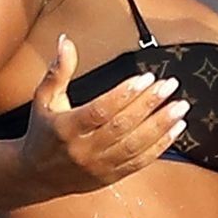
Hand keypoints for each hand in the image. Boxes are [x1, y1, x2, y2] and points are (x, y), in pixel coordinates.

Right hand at [20, 37, 187, 196]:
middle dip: (149, 104)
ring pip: (135, 145)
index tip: (146, 78)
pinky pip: (140, 162)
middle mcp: (84, 149)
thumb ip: (58, 71)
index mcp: (67, 128)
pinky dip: (160, 146)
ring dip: (161, 125)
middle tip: (170, 85)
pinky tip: (176, 130)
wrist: (37, 176)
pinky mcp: (110, 177)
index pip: (100, 110)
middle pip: (122, 126)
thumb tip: (66, 40)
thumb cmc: (42, 132)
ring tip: (180, 107)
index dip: (124, 94)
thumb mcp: (44, 100)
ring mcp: (99, 166)